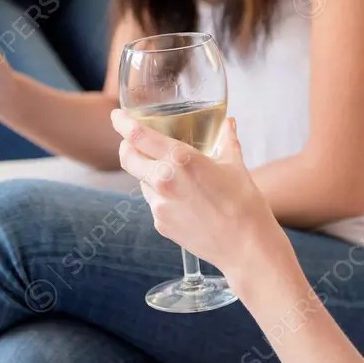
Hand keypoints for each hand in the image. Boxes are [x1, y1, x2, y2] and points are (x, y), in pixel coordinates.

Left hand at [111, 111, 280, 274]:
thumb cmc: (244, 203)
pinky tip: (183, 199)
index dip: (123, 122)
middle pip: (128, 157)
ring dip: (148, 173)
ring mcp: (160, 205)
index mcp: (180, 159)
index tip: (117, 115)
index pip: (138, 135)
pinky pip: (154, 202)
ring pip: (141, 181)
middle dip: (126, 146)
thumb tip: (229, 123)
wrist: (246, 247)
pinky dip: (162, 196)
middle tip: (132, 141)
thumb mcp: (235, 165)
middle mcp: (164, 181)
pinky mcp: (160, 224)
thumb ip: (227, 140)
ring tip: (173, 174)